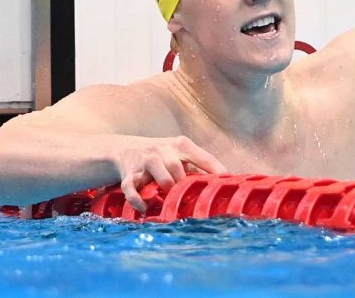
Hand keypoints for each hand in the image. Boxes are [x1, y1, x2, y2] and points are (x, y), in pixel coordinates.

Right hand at [112, 135, 226, 212]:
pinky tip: (146, 209)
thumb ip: (198, 168)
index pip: (202, 157)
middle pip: (177, 166)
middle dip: (183, 183)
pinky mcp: (128, 174)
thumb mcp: (180, 155)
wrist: (125, 149)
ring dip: (166, 187)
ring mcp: (144, 162)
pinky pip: (132, 188)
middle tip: (191, 199)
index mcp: (180, 145)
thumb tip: (224, 186)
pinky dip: (138, 200)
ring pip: (157, 173)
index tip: (229, 182)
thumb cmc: (162, 156)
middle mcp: (162, 150)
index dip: (216, 170)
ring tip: (170, 202)